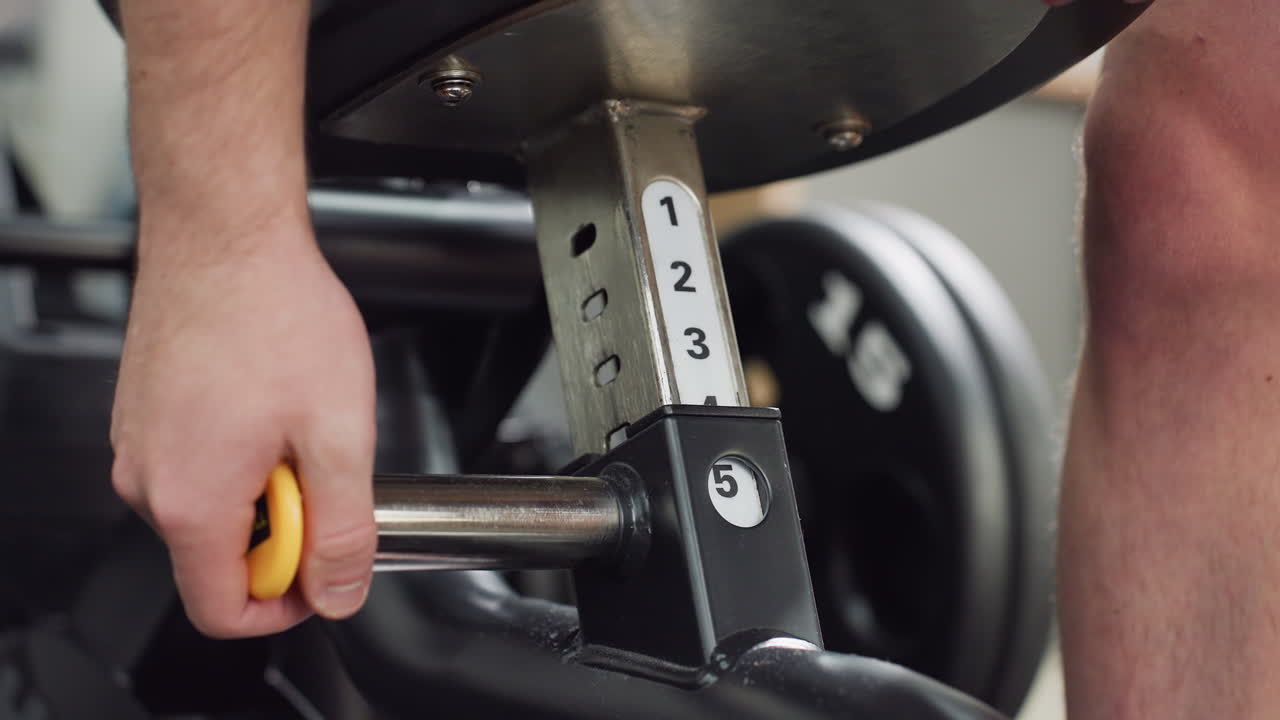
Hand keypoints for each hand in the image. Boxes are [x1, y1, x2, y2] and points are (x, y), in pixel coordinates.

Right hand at [110, 218, 376, 637]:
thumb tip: (342, 592)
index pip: (223, 612)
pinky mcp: (145, 415)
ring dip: (265, 489)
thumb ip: (345, 529)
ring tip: (298, 426)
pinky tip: (270, 404)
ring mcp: (139, 444)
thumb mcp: (339, 435)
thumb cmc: (274, 313)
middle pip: (218, 560)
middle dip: (284, 533)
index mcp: (190, 502)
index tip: (325, 571)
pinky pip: (195, 466)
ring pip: (210, 510)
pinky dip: (240, 456)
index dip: (286, 606)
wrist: (225, 235)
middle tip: (323, 471)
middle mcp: (148, 481)